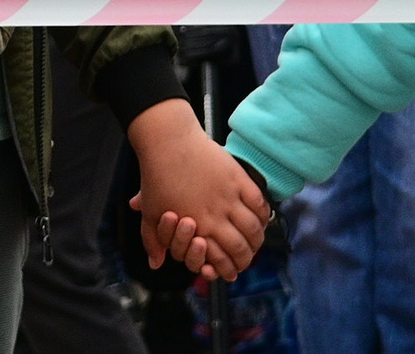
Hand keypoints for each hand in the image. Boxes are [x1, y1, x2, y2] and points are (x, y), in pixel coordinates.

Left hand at [126, 98, 265, 280]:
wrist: (168, 142)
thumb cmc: (156, 178)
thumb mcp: (150, 214)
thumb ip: (153, 242)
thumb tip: (156, 264)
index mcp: (197, 228)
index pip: (221, 259)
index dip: (228, 270)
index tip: (231, 272)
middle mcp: (216, 215)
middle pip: (242, 247)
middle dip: (246, 259)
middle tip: (246, 260)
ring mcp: (230, 196)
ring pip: (254, 228)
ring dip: (258, 240)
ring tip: (256, 243)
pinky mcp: (238, 178)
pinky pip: (259, 202)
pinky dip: (264, 215)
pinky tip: (262, 219)